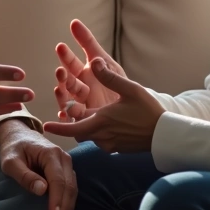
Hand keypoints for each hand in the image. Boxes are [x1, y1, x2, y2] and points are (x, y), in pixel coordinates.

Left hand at [0, 121, 76, 209]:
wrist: (18, 135)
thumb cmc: (13, 149)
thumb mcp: (10, 161)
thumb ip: (24, 175)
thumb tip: (42, 190)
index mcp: (50, 153)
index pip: (58, 180)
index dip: (57, 200)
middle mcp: (63, 157)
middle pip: (69, 186)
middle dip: (65, 208)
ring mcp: (66, 163)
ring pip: (73, 188)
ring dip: (68, 208)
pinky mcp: (65, 170)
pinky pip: (70, 187)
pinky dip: (68, 202)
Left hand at [44, 59, 164, 152]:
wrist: (164, 135)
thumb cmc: (148, 111)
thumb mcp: (129, 89)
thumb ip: (109, 76)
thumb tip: (94, 60)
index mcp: (101, 121)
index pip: (73, 128)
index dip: (58, 128)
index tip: (45, 126)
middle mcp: (102, 136)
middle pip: (80, 131)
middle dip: (74, 123)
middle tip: (71, 110)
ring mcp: (110, 144)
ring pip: (91, 135)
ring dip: (88, 126)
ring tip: (94, 113)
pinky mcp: (117, 148)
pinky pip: (102, 140)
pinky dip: (100, 131)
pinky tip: (110, 121)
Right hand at [54, 20, 121, 120]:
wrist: (131, 107)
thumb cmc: (116, 81)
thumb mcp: (105, 60)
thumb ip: (88, 42)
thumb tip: (73, 22)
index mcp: (84, 73)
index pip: (71, 62)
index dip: (66, 56)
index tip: (61, 46)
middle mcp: (79, 88)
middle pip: (67, 82)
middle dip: (62, 77)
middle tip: (60, 71)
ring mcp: (80, 103)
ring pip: (66, 99)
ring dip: (61, 95)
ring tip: (60, 90)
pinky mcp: (84, 120)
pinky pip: (72, 119)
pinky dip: (66, 117)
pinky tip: (64, 113)